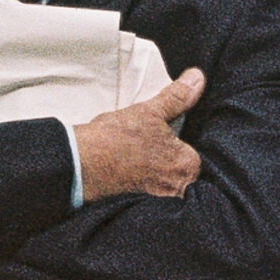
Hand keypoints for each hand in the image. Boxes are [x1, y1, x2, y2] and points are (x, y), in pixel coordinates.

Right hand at [76, 68, 205, 202]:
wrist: (81, 164)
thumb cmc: (116, 140)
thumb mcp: (151, 112)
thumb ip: (178, 96)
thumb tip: (197, 78)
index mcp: (187, 167)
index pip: (198, 151)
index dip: (184, 139)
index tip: (171, 133)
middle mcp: (178, 188)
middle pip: (184, 167)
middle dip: (171, 154)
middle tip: (153, 143)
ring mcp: (159, 198)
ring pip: (168, 177)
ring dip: (158, 166)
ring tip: (142, 152)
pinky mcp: (141, 201)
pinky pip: (152, 186)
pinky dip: (146, 176)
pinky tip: (134, 163)